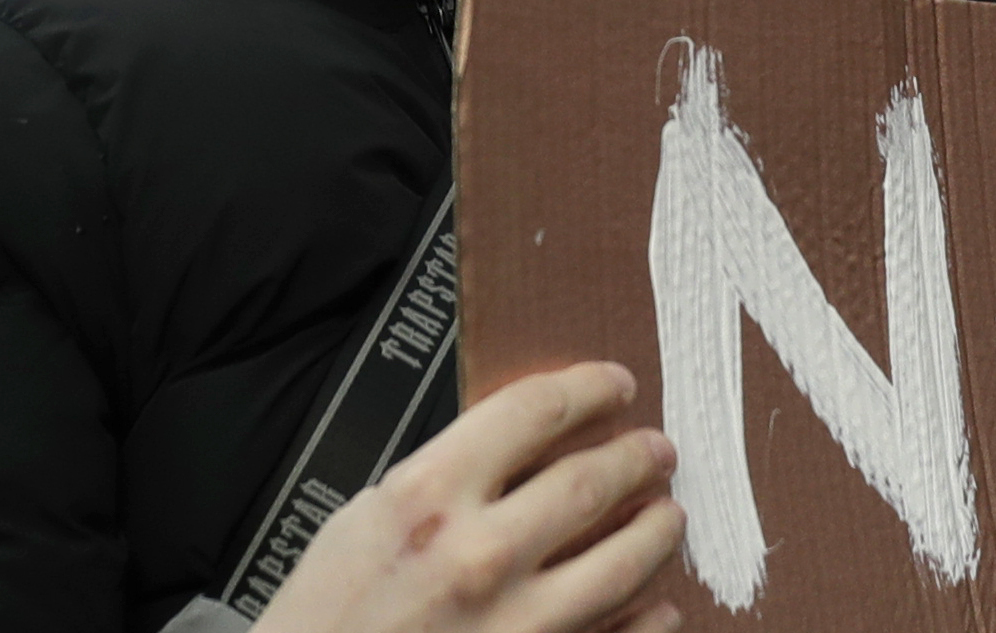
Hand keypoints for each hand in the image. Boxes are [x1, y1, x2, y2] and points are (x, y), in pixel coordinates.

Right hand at [255, 363, 682, 632]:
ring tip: (668, 516)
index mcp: (426, 496)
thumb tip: (523, 446)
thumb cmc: (327, 616)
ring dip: (657, 532)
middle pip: (591, 481)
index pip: (534, 411)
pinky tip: (660, 604)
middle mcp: (476, 555)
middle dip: (638, 457)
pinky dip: (650, 619)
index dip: (589, 389)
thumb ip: (445, 477)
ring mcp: (512, 622)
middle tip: (658, 451)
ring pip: (623, 562)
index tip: (615, 385)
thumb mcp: (367, 517)